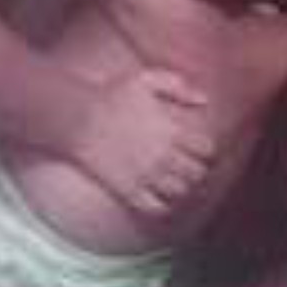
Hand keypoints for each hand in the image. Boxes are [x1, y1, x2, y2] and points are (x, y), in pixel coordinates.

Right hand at [69, 68, 215, 215]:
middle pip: (197, 173)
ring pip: (180, 192)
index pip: (207, 150)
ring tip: (173, 179)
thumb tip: (204, 100)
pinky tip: (157, 193)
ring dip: (181, 186)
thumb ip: (179, 86)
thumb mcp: (147, 79)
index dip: (206, 149)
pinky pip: (157, 208)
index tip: (197, 148)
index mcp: (172, 129)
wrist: (79, 119)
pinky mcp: (129, 190)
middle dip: (196, 169)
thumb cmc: (113, 96)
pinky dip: (162, 204)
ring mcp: (146, 175)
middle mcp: (164, 155)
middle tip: (187, 165)